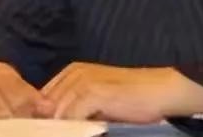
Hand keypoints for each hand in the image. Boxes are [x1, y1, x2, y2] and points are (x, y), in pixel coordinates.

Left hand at [41, 63, 202, 122]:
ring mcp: (83, 81)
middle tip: (50, 133)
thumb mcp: (98, 101)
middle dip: (46, 124)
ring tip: (64, 133)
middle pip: (44, 107)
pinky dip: (69, 129)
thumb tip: (51, 124)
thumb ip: (75, 107)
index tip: (45, 130)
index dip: (41, 118)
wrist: (161, 91)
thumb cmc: (132, 99)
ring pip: (55, 113)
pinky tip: (79, 132)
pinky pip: (69, 117)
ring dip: (56, 129)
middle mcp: (75, 73)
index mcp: (72, 72)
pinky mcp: (93, 92)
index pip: (41, 100)